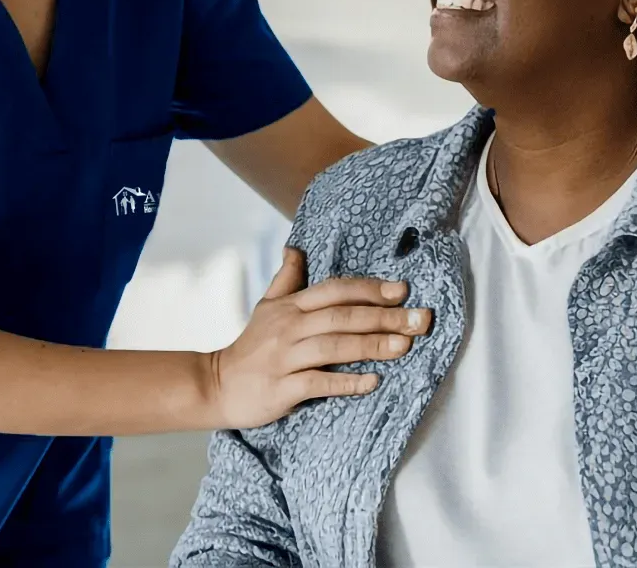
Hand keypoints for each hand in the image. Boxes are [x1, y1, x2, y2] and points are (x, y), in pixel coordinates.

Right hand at [206, 247, 431, 429]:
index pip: (335, 290)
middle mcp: (289, 328)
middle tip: (420, 320)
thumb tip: (295, 248)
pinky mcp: (281, 388)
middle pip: (342, 317)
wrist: (217, 385)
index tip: (402, 290)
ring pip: (334, 347)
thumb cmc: (251, 346)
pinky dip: (346, 382)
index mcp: (291, 306)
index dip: (369, 289)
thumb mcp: (266, 306)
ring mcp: (285, 358)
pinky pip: (318, 383)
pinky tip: (372, 381)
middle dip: (384, 317)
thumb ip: (286, 278)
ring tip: (404, 346)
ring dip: (372, 346)